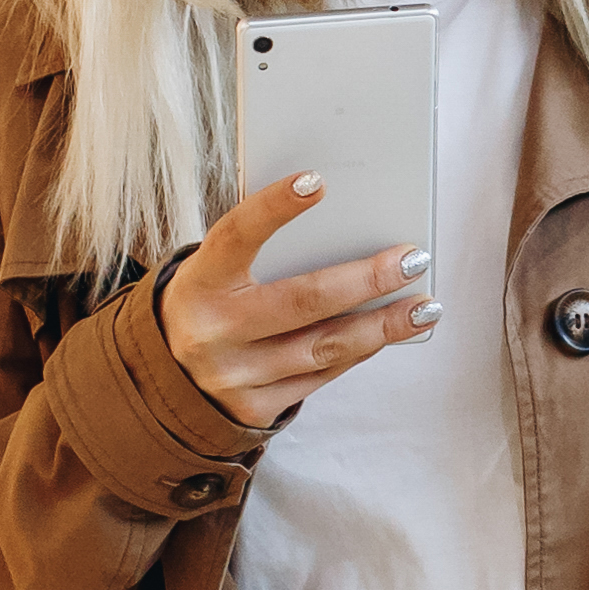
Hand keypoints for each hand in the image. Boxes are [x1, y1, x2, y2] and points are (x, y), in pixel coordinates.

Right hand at [163, 167, 437, 433]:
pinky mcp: (254, 409)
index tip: (317, 181)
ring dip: (383, 325)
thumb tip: (341, 221)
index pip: (236, 236)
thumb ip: (257, 252)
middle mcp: (213, 332)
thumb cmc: (207, 307)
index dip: (274, 208)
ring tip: (425, 306)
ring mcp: (235, 376)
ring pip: (324, 347)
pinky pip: (321, 376)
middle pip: (303, 300)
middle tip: (412, 259)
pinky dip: (360, 351)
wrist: (163, 382)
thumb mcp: (213, 274)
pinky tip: (390, 332)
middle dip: (366, 279)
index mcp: (198, 284)